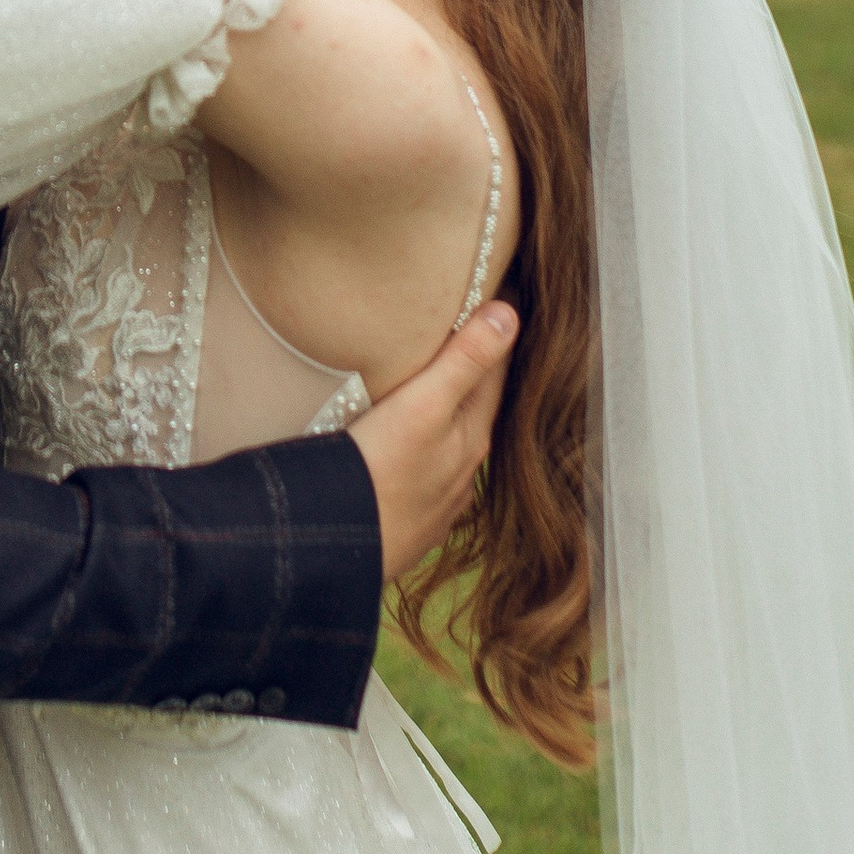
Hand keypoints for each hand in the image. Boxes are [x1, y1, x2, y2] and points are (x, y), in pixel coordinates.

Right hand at [347, 301, 518, 585]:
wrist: (342, 550)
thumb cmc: (380, 471)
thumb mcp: (423, 405)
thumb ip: (465, 360)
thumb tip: (511, 314)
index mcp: (471, 437)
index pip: (494, 375)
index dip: (496, 338)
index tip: (498, 303)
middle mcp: (463, 472)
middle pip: (475, 413)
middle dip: (474, 379)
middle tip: (469, 340)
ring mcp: (438, 502)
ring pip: (452, 450)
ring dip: (450, 421)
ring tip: (437, 396)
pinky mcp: (409, 523)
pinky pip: (428, 480)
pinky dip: (426, 457)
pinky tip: (411, 457)